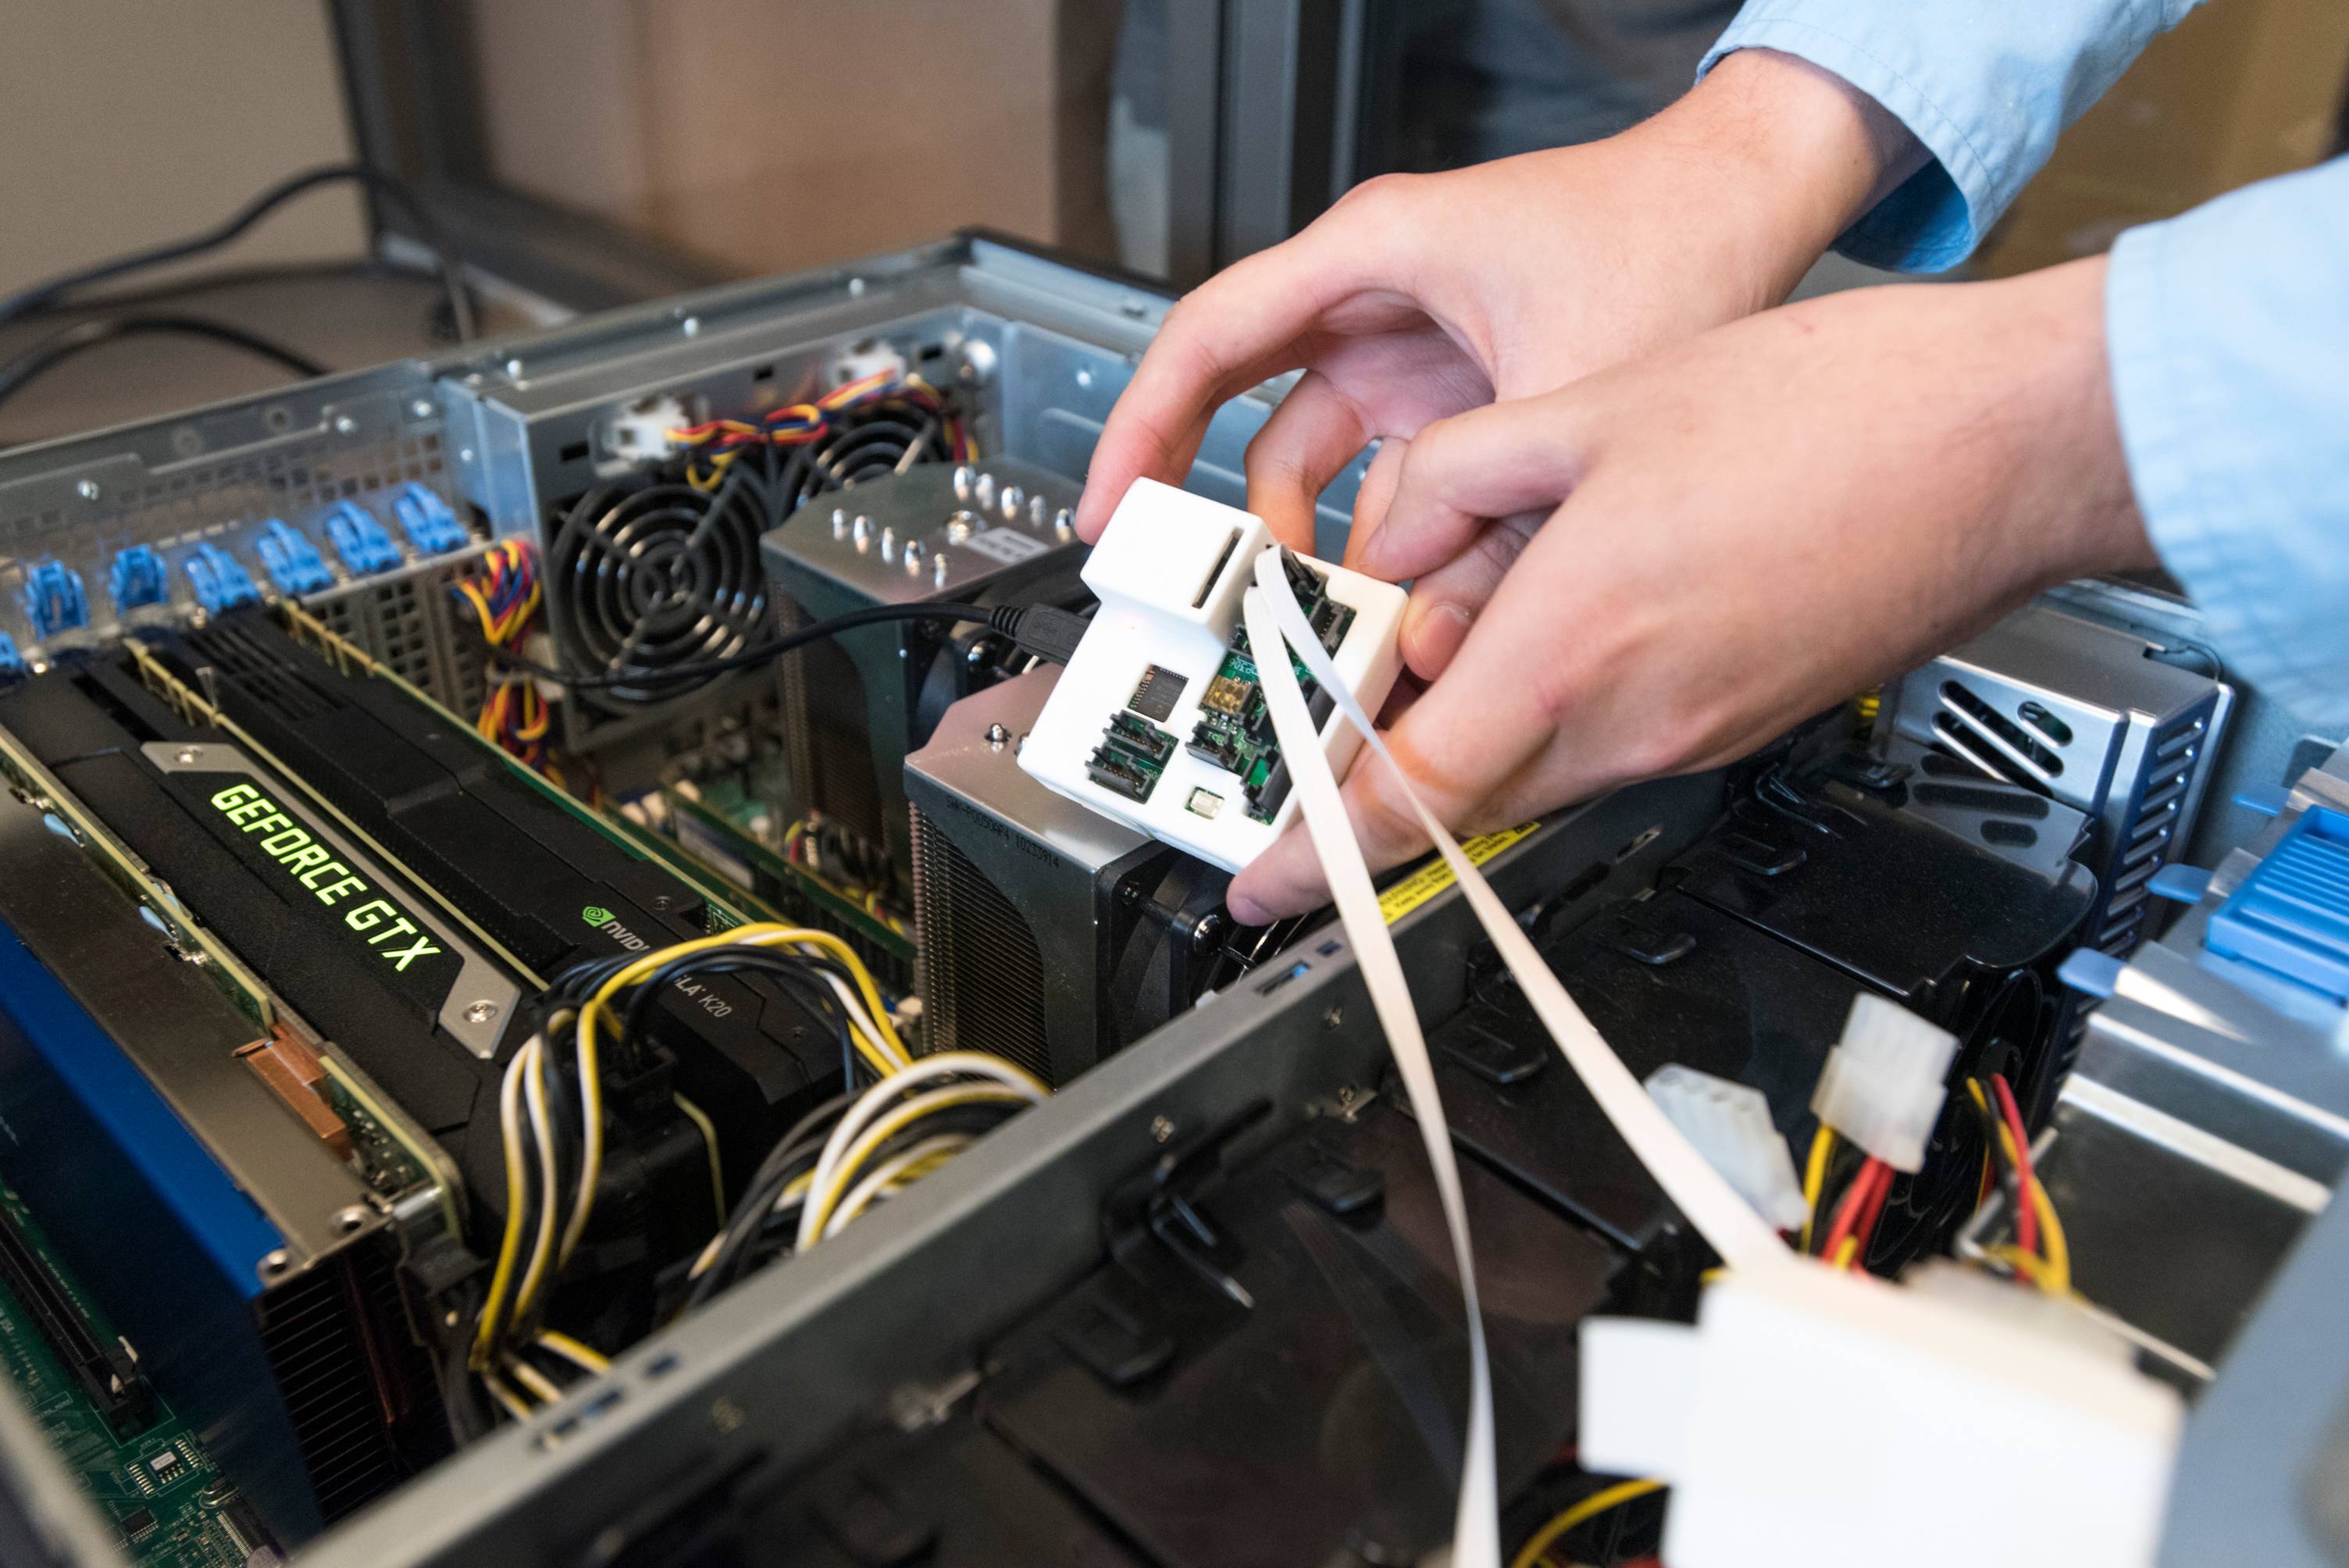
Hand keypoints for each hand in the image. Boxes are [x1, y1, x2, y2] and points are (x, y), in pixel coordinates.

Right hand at [1077, 49, 1922, 652]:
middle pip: (1247, 416)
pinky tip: (1407, 604)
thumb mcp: (1567, 389)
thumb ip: (1490, 522)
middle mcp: (1376, 304)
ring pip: (1325, 471)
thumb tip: (1432, 639)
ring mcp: (1414, 357)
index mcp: (1371, 258)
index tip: (1110, 508)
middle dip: (1226, 515)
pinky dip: (1393, 548)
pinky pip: (1391, 488)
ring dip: (1325, 549)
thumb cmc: (1670, 232)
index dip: (1139, 429)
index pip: (1208, 343)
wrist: (1763, 200)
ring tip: (1325, 625)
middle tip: (1202, 596)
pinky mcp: (1456, 403)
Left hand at [1226, 256, 2157, 923]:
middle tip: (1312, 748)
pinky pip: (1602, 748)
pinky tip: (1545, 637)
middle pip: (1459, 800)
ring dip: (1464, 746)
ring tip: (1427, 667)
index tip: (1260, 882)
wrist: (2000, 444)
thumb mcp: (1591, 406)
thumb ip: (1454, 479)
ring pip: (1529, 774)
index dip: (1315, 852)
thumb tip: (1382, 536)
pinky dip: (1546, 717)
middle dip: (1373, 792)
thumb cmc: (1835, 417)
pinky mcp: (1733, 725)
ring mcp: (1690, 736)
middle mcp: (1632, 720)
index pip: (1407, 793)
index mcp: (1573, 646)